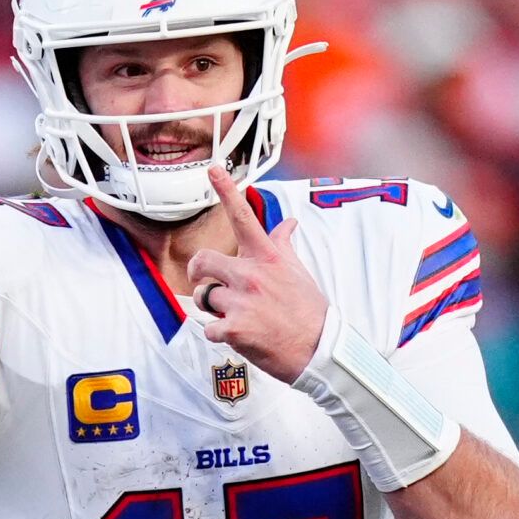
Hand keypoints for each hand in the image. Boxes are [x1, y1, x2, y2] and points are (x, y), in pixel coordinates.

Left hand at [187, 167, 330, 383]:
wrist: (320, 350)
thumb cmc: (308, 311)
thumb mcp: (298, 271)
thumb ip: (284, 245)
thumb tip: (289, 222)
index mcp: (268, 258)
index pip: (243, 218)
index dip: (226, 191)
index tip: (213, 168)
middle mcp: (252, 275)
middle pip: (202, 260)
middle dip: (198, 273)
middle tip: (206, 282)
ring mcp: (242, 302)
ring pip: (204, 297)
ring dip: (214, 309)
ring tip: (239, 316)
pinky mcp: (234, 329)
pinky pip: (208, 328)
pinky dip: (220, 335)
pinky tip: (242, 337)